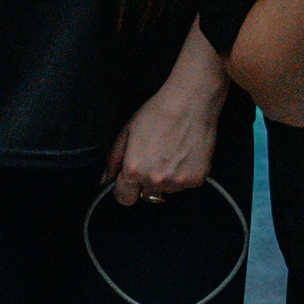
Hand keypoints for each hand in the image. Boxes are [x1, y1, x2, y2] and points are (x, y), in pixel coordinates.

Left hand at [105, 68, 224, 206]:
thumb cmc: (156, 114)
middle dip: (147, 182)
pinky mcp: (196, 180)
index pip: (124, 199)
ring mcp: (177, 182)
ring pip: (167, 190)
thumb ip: (113, 159)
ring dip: (167, 178)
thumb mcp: (126, 132)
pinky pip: (186, 184)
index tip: (130, 181)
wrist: (189, 104)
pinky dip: (185, 173)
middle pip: (147, 195)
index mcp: (134, 170)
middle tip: (154, 158)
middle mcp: (154, 181)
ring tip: (171, 152)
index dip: (126, 189)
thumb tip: (106, 179)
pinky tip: (184, 154)